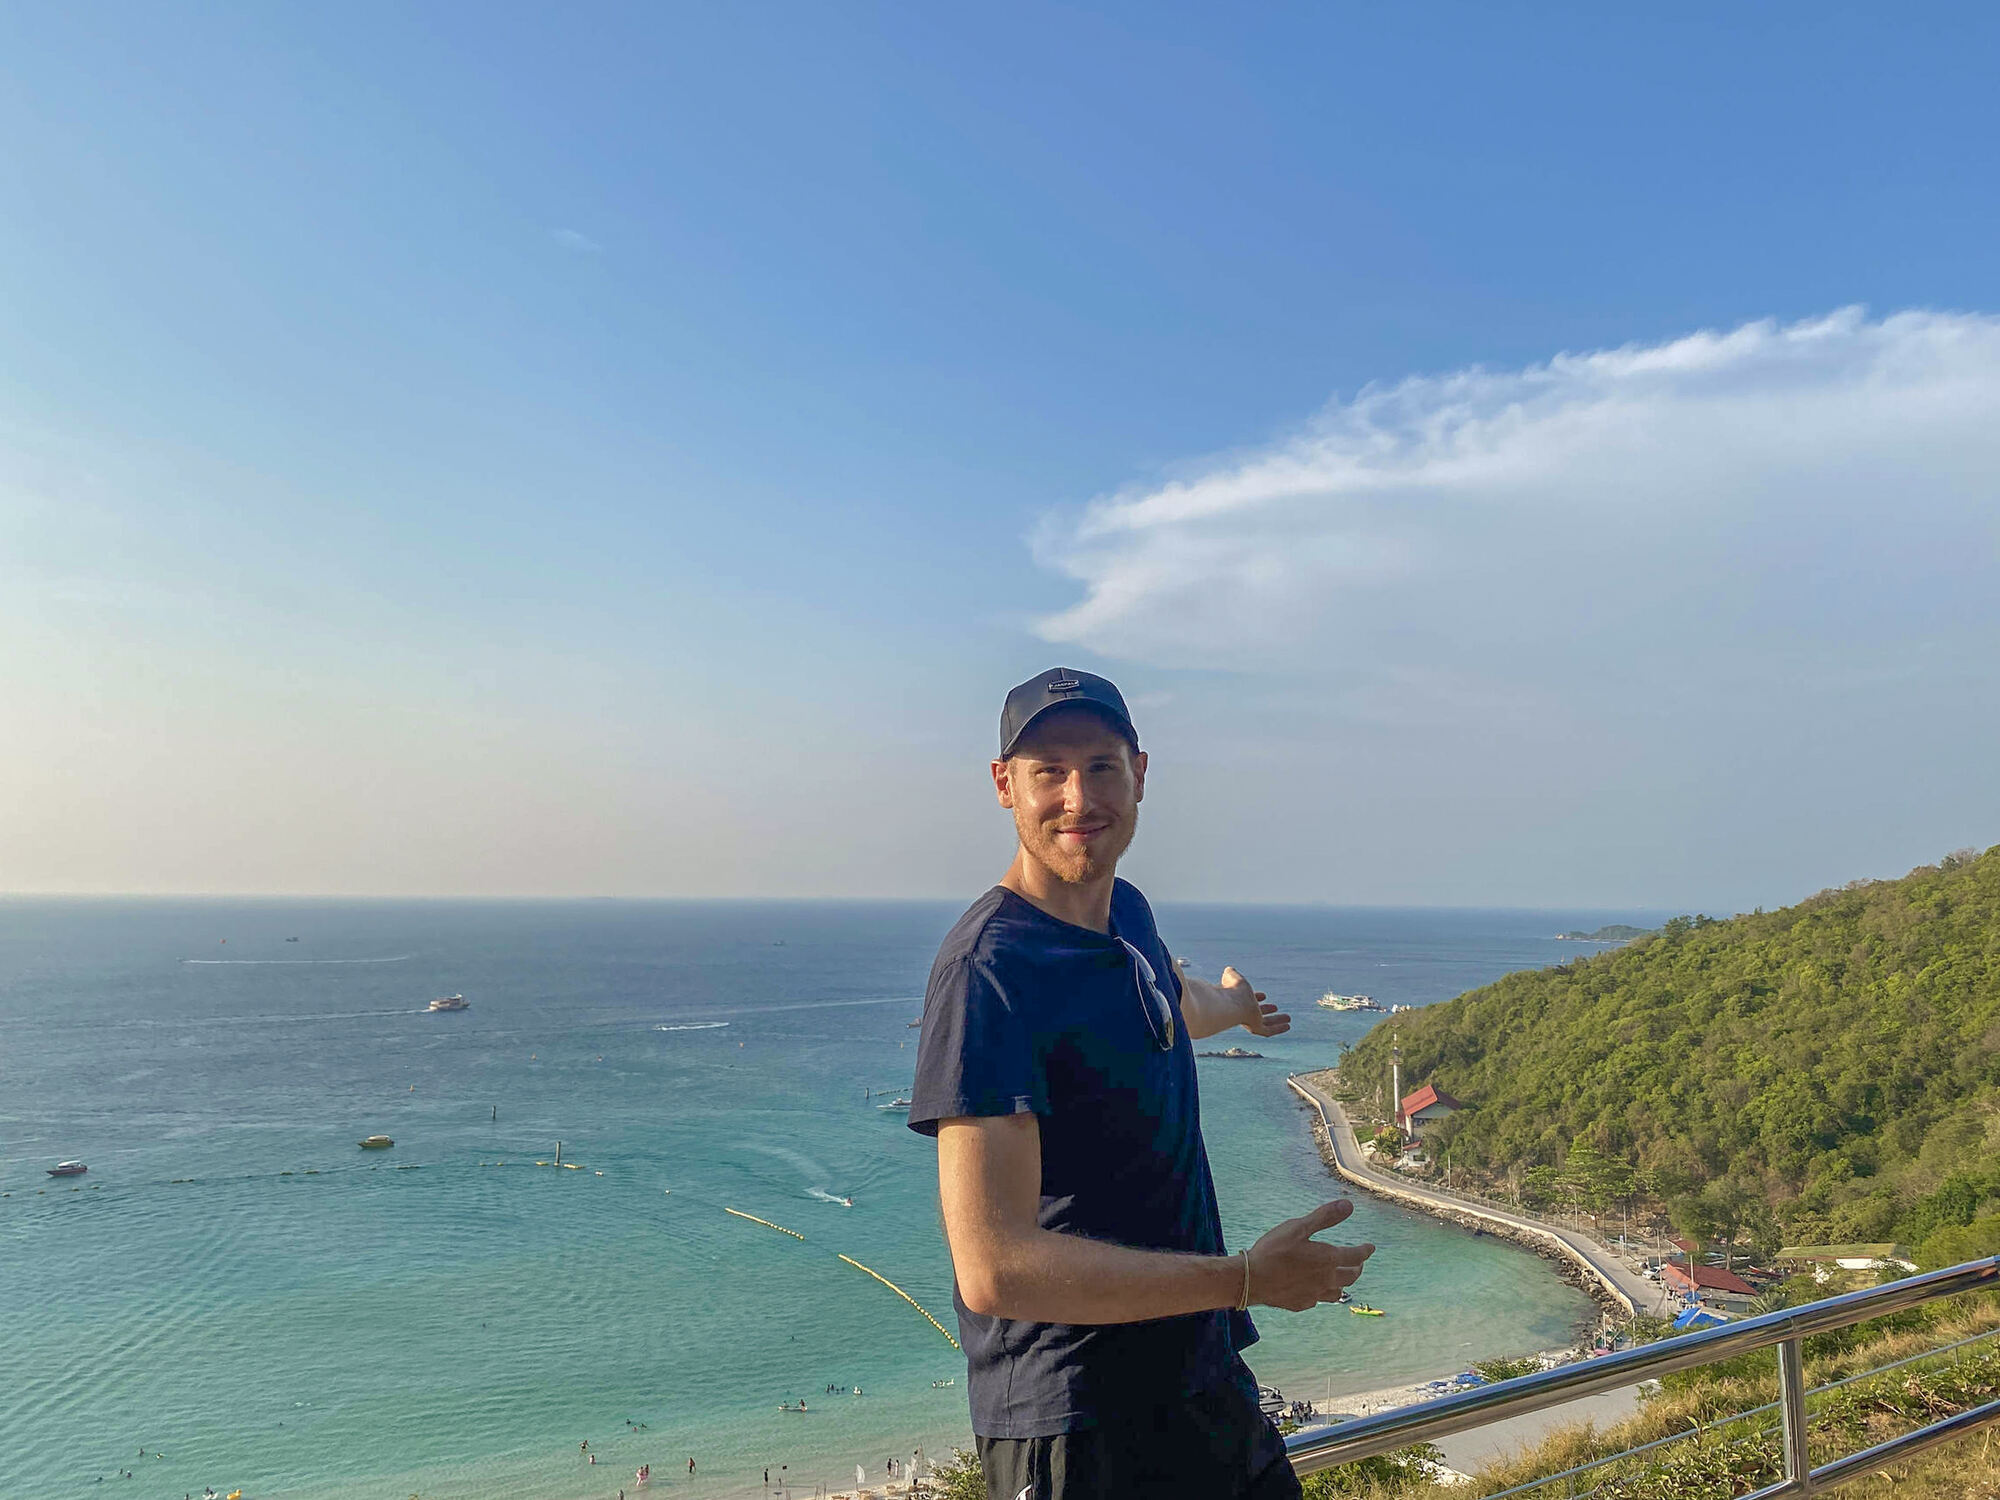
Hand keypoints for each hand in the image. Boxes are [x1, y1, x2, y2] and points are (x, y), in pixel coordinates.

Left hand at [1220, 966, 1290, 1036]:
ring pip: (1265, 1023)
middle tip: (1275, 1007)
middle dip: (1266, 1010)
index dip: (1256, 997)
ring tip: (1288, 1018)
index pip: (1247, 1000)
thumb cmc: (1232, 989)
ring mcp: (1249, 1022)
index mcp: (1237, 1001)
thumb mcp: (1233, 977)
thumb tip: (1229, 970)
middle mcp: (1243, 1013)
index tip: (1263, 995)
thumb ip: (1231, 974)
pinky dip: (1279, 1029)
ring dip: (1277, 1020)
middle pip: (1256, 1013)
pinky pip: (1269, 1031)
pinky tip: (1287, 1026)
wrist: (1231, 1003)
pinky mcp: (1256, 1028)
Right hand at [1245, 1199, 1373, 1311]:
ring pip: (1337, 1293)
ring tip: (1340, 1278)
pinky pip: (1317, 1300)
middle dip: (1357, 1268)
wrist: (1251, 1279)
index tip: (1370, 1248)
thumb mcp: (1298, 1227)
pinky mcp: (1300, 1304)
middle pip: (1350, 1277)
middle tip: (1358, 1263)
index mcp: (1328, 1260)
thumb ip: (1325, 1217)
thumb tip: (1349, 1205)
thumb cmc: (1274, 1250)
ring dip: (1342, 1284)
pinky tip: (1314, 1289)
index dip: (1365, 1251)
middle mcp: (1326, 1280)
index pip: (1355, 1256)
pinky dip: (1321, 1293)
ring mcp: (1313, 1295)